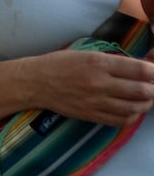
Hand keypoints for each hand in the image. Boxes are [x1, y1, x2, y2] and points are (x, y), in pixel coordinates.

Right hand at [32, 43, 153, 126]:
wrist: (35, 83)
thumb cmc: (60, 64)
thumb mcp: (88, 54)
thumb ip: (114, 62)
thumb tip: (142, 69)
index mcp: (99, 64)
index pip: (141, 70)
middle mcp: (99, 84)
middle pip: (142, 91)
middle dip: (153, 89)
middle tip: (152, 86)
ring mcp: (95, 102)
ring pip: (134, 108)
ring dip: (146, 103)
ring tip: (146, 98)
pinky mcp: (90, 115)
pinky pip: (120, 120)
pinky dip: (132, 116)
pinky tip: (131, 109)